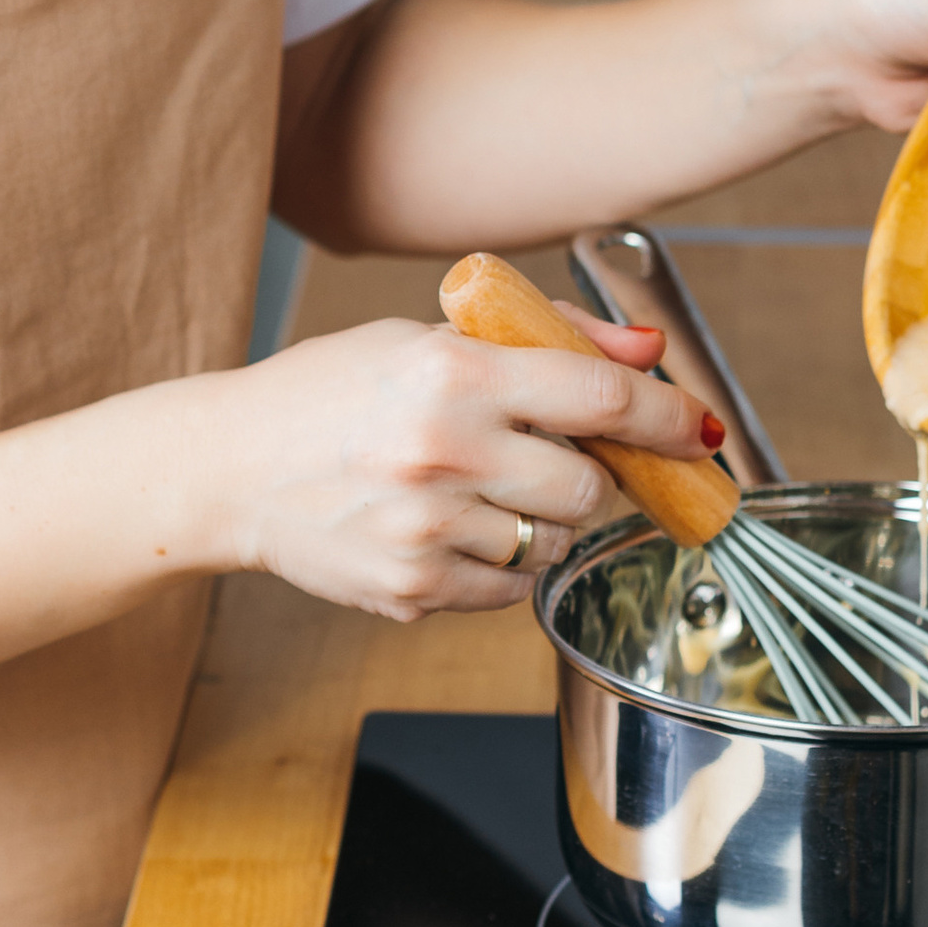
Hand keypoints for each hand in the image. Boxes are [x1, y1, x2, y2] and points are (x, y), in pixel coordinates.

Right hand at [209, 304, 714, 622]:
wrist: (230, 468)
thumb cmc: (329, 392)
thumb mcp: (428, 336)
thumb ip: (549, 339)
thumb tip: (648, 355)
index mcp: (450, 370)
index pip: (600, 398)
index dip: (668, 417)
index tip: (697, 430)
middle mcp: (442, 450)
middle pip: (590, 484)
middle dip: (592, 473)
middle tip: (554, 456)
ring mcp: (426, 529)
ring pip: (555, 542)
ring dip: (545, 519)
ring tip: (484, 489)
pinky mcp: (412, 590)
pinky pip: (509, 588)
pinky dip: (502, 561)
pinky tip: (453, 527)